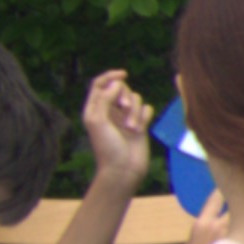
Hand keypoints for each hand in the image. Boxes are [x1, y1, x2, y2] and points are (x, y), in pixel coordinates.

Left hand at [77, 71, 154, 193]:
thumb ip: (105, 98)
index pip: (100, 84)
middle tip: (124, 108)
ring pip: (135, 99)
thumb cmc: (107, 147)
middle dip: (125, 96)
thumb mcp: (98, 121)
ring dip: (135, 111)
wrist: (123, 169)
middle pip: (121, 88)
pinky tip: (141, 128)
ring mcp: (125, 117)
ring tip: (133, 128)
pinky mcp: (140, 124)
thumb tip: (117, 83)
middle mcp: (110, 111)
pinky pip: (147, 109)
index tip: (123, 74)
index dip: (110, 76)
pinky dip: (145, 116)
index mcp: (95, 108)